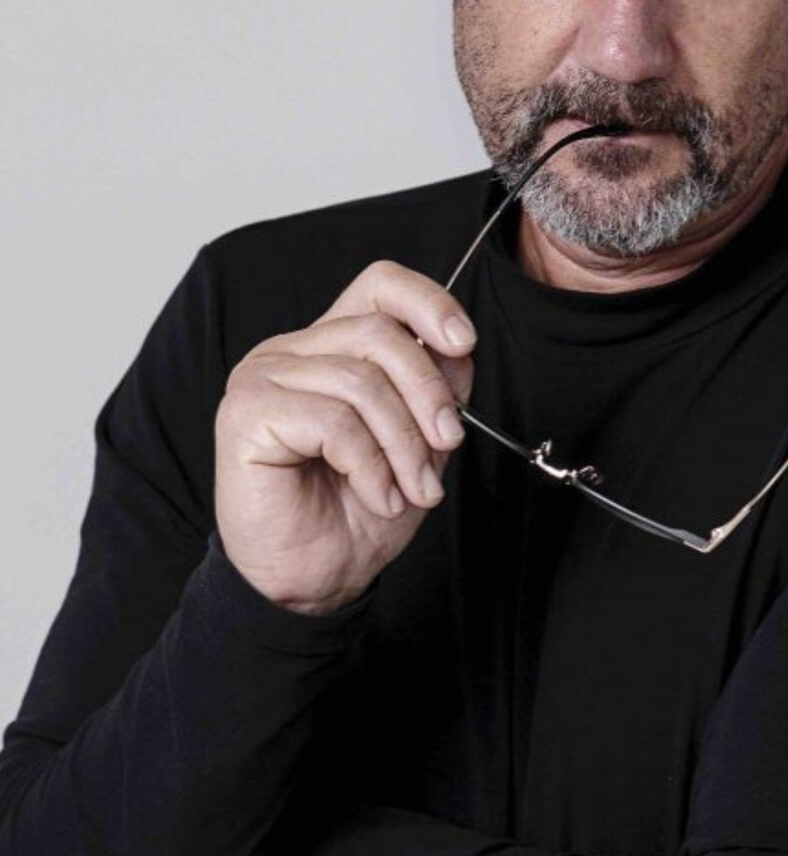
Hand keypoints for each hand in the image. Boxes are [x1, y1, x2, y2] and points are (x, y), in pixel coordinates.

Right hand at [214, 259, 475, 614]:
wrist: (313, 579)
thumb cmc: (359, 509)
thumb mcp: (421, 441)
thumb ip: (436, 388)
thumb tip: (457, 350)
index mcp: (333, 343)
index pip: (380, 286)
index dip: (428, 303)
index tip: (463, 343)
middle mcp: (293, 349)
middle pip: (381, 335)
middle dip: (429, 396)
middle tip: (448, 445)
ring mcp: (263, 377)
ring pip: (361, 381)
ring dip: (403, 443)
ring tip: (413, 487)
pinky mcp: (245, 413)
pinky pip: (332, 420)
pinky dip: (370, 465)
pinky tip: (378, 496)